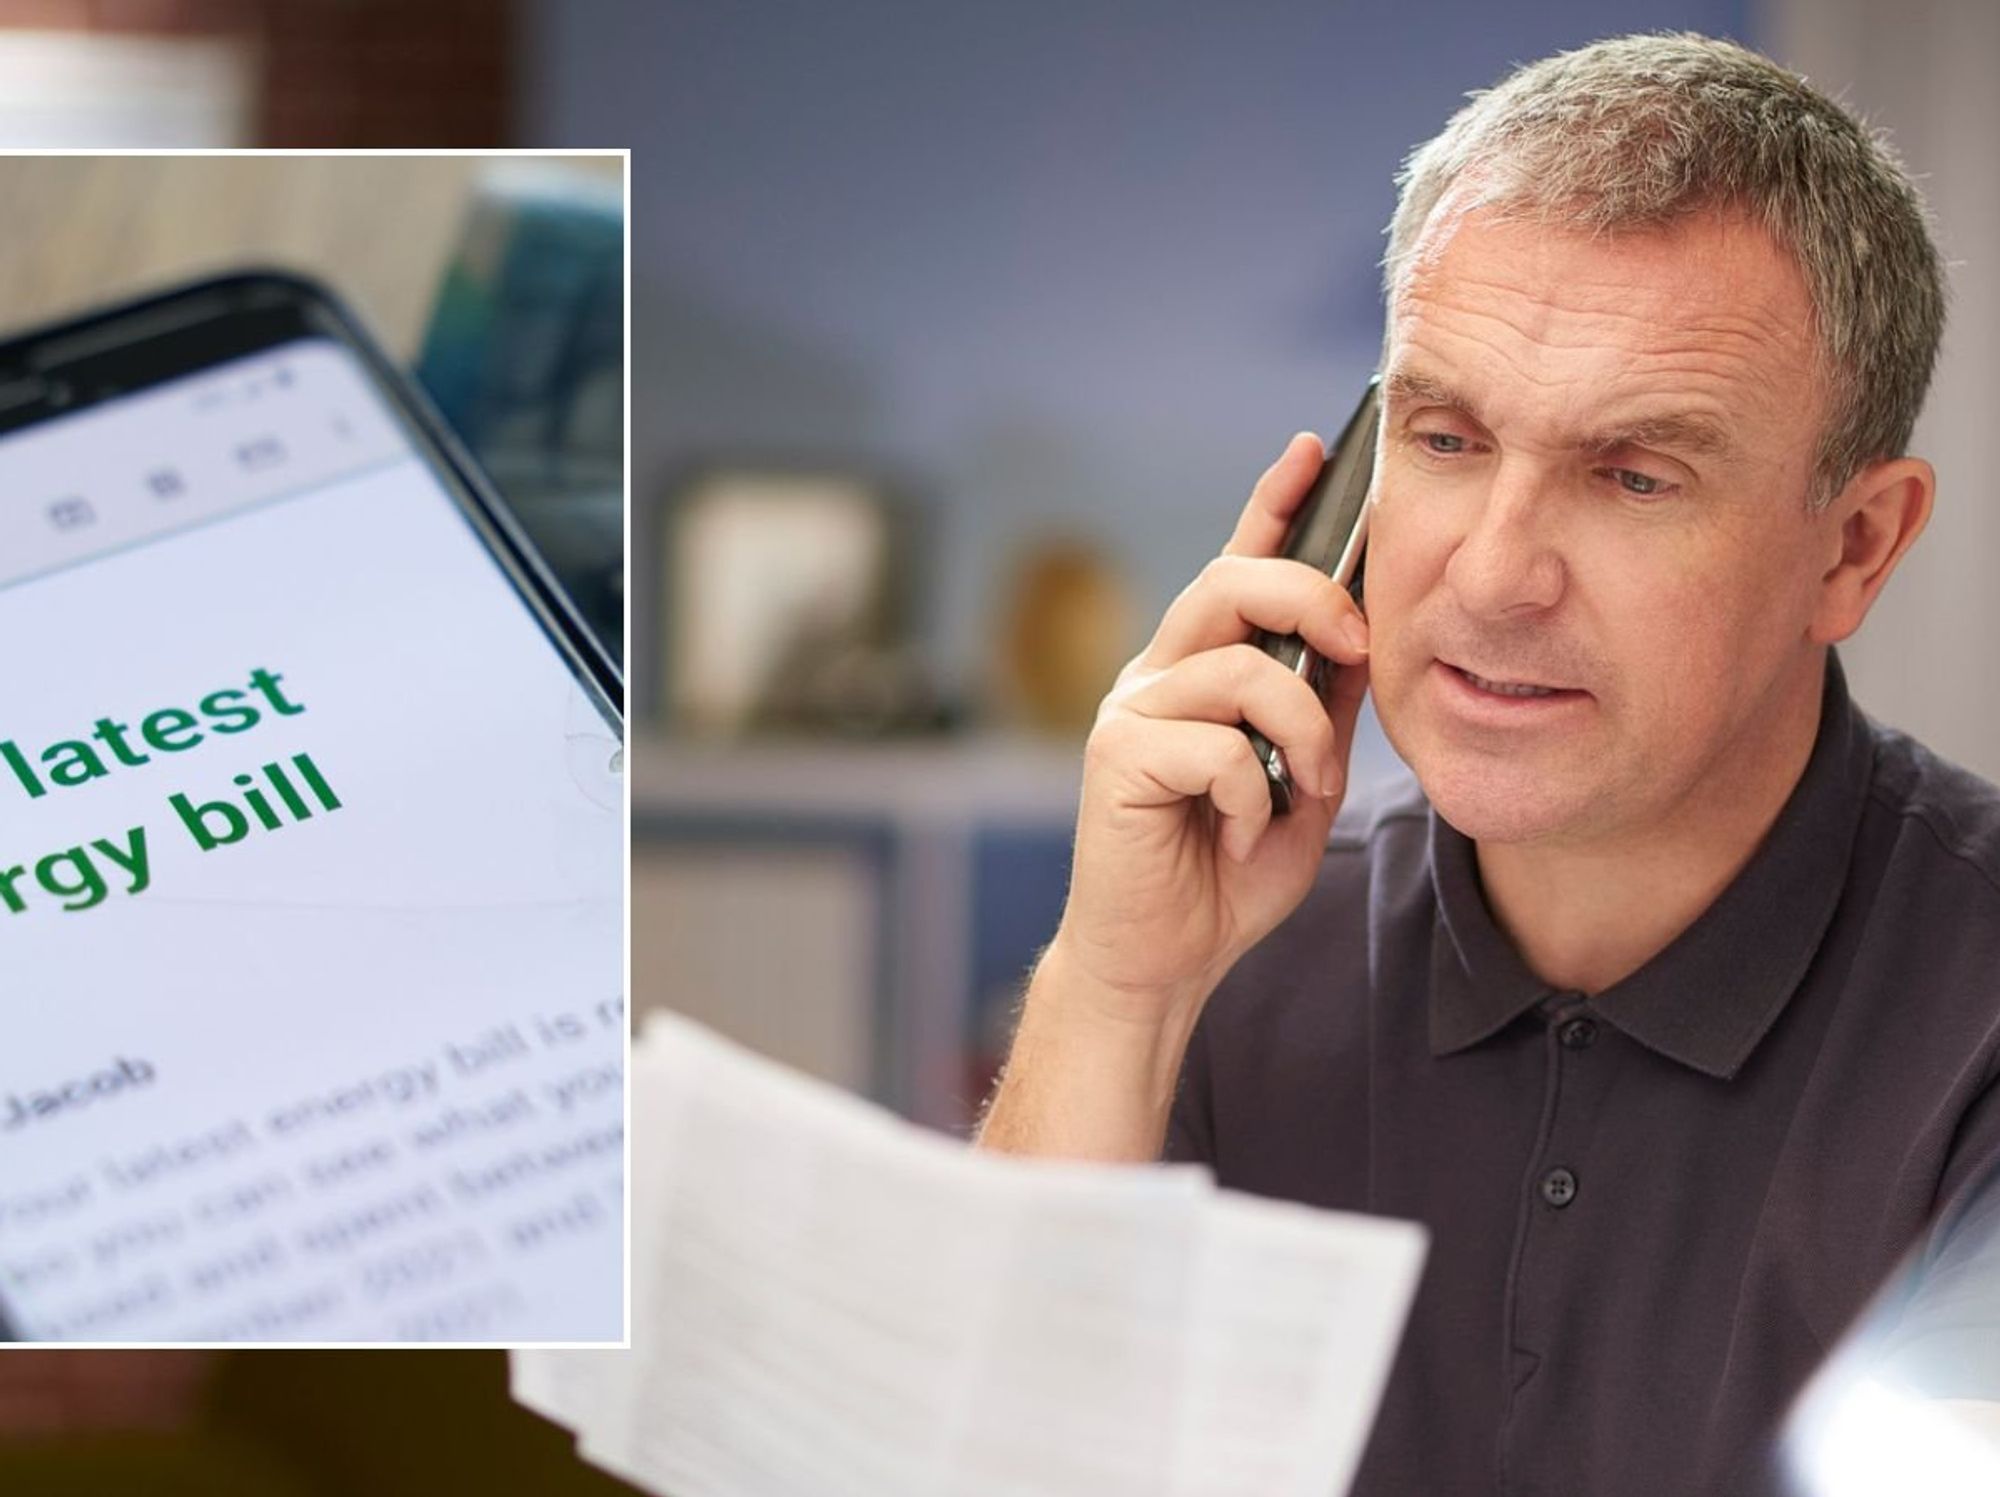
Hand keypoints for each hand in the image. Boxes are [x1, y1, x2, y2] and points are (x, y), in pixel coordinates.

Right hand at [1050, 432, 1371, 1026]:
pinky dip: (1248, 796)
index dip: (1272, 502)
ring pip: (1240, 669)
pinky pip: (1215, 746)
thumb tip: (1368, 635)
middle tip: (1360, 646)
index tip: (1316, 447)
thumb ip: (1326, 709)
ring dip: (1300, 734)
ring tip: (1303, 791)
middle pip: (1231, 581)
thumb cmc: (1226, 873)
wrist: (1164, 962)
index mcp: (1204, 670)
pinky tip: (1232, 832)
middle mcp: (1160, 675)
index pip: (1238, 564)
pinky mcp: (1115, 757)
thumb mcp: (1304, 782)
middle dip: (1312, 598)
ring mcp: (1131, 711)